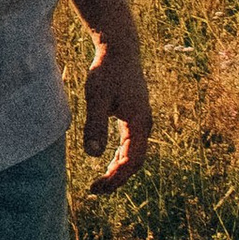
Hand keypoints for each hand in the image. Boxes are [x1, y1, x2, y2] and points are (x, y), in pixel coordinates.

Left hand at [82, 40, 153, 188]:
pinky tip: (109, 161)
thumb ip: (94, 125)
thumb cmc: (107, 72)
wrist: (120, 49)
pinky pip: (133, 145)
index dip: (116, 178)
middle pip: (135, 162)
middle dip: (117, 178)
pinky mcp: (136, 116)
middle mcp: (145, 125)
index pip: (131, 162)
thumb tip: (93, 155)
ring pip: (135, 154)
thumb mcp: (96, 98)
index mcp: (138, 124)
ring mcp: (142, 121)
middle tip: (95, 189)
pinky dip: (121, 157)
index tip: (97, 188)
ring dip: (119, 169)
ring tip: (100, 182)